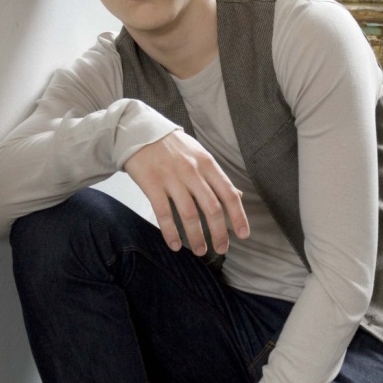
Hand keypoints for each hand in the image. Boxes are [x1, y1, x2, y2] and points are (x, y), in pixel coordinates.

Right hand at [124, 131, 248, 255]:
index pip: (228, 194)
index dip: (238, 216)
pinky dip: (170, 232)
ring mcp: (171, 178)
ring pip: (189, 214)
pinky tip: (174, 245)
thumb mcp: (200, 155)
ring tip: (199, 251)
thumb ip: (216, 177)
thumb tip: (238, 196)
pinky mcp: (152, 184)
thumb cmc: (173, 146)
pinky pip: (164, 214)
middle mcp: (192, 171)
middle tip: (221, 249)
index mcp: (207, 164)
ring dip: (196, 237)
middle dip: (219, 233)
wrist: (139, 131)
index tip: (243, 235)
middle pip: (212, 208)